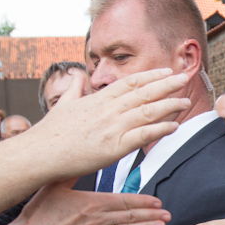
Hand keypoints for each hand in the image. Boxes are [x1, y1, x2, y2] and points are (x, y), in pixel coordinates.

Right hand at [10, 178, 170, 224]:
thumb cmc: (39, 212)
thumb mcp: (54, 186)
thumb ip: (71, 173)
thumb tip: (80, 156)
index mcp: (91, 203)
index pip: (124, 202)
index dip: (143, 202)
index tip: (157, 201)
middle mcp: (97, 220)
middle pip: (130, 217)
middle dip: (151, 215)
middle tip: (167, 214)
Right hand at [24, 68, 191, 178]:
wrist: (39, 153)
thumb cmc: (49, 132)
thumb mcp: (63, 104)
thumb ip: (74, 88)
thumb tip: (76, 75)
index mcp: (98, 99)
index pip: (129, 83)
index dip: (150, 76)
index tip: (165, 71)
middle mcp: (108, 110)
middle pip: (143, 93)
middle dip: (166, 84)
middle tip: (184, 76)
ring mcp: (112, 127)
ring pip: (148, 112)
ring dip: (169, 105)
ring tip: (185, 101)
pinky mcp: (114, 147)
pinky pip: (143, 135)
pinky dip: (160, 129)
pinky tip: (174, 126)